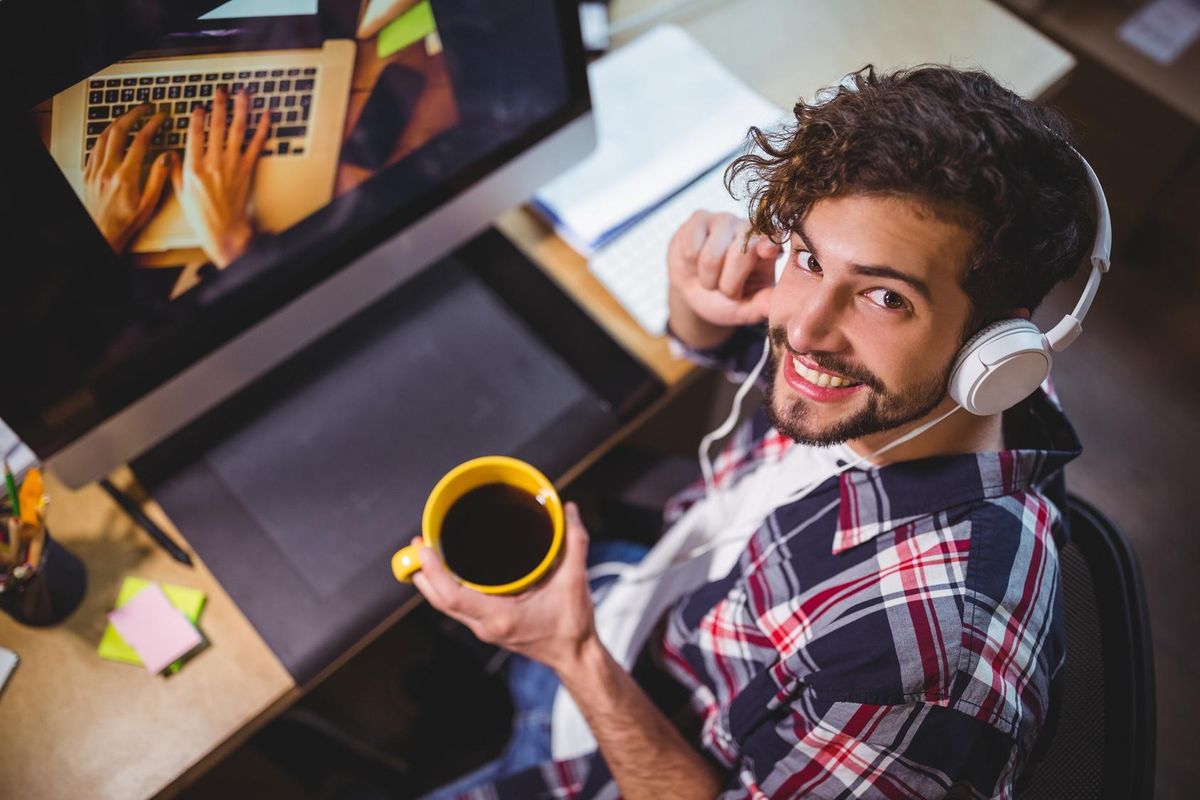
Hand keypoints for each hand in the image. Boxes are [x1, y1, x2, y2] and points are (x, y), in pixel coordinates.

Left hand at [83, 105, 172, 252]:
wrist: (104, 233)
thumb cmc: (128, 223)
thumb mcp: (150, 204)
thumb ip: (159, 178)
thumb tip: (168, 157)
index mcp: (126, 177)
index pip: (141, 141)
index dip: (152, 125)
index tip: (160, 117)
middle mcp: (108, 170)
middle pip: (119, 132)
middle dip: (133, 115)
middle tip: (144, 108)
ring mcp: (96, 170)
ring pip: (104, 136)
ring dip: (117, 122)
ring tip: (128, 116)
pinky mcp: (89, 173)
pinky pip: (94, 147)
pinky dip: (104, 136)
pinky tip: (111, 134)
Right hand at [171, 88, 269, 267]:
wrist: (225, 231)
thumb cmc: (202, 215)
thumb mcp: (180, 193)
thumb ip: (174, 171)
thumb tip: (171, 154)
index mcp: (193, 167)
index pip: (195, 135)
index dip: (197, 118)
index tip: (199, 107)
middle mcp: (213, 163)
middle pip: (216, 127)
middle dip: (219, 105)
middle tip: (221, 90)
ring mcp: (232, 166)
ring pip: (237, 130)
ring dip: (241, 109)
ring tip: (243, 94)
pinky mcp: (247, 170)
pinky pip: (257, 145)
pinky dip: (263, 129)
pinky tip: (267, 116)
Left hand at [412, 502, 595, 671]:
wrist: (575, 657)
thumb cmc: (573, 626)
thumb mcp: (575, 580)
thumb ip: (574, 542)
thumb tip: (570, 510)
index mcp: (501, 617)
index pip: (452, 596)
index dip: (433, 572)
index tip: (423, 548)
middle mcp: (487, 625)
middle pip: (440, 601)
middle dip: (423, 573)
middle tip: (419, 542)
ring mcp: (485, 629)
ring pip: (445, 605)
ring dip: (431, 581)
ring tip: (426, 552)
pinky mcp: (488, 627)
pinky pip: (457, 607)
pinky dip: (446, 588)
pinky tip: (448, 571)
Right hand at [667, 210, 780, 327]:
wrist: (693, 290)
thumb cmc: (725, 298)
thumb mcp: (747, 307)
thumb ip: (764, 304)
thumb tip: (784, 306)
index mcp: (768, 247)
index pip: (773, 240)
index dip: (769, 243)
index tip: (767, 252)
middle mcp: (749, 228)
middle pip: (740, 253)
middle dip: (728, 283)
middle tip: (725, 291)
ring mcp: (725, 219)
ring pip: (711, 255)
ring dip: (707, 277)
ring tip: (709, 278)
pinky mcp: (700, 217)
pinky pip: (691, 247)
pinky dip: (690, 263)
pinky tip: (694, 261)